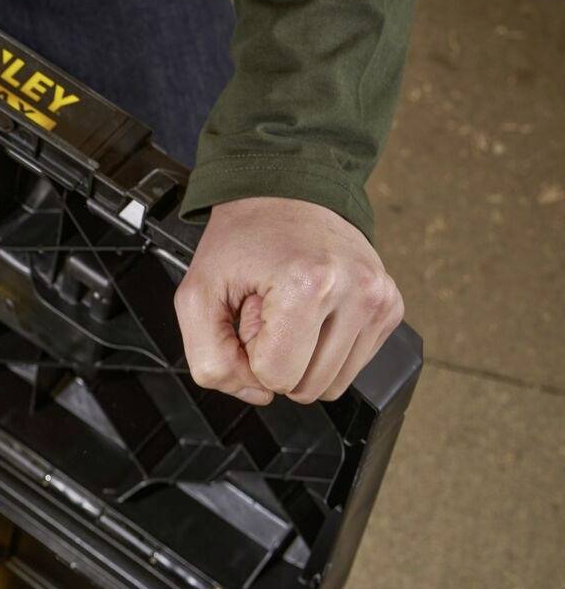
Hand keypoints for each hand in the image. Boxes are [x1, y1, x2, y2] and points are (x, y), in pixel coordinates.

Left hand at [174, 196, 403, 405]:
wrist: (285, 194)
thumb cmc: (242, 241)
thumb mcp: (196, 297)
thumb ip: (210, 361)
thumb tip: (258, 395)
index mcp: (309, 284)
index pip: (276, 378)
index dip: (250, 354)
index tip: (251, 313)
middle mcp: (357, 291)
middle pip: (307, 387)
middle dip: (277, 358)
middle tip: (268, 312)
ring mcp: (380, 299)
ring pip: (332, 384)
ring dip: (301, 356)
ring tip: (289, 310)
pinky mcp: (391, 307)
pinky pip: (352, 366)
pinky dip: (324, 349)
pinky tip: (312, 311)